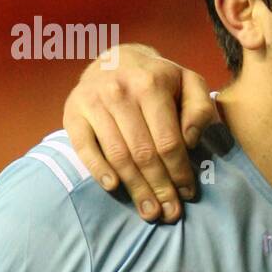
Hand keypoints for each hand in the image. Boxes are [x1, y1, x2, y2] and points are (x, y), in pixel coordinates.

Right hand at [62, 45, 217, 222]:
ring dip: (135, 188)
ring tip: (149, 211)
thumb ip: (199, 109)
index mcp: (151, 85)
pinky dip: (98, 169)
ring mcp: (93, 102)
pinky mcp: (72, 112)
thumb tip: (189, 141)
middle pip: (143, 153)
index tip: (188, 193)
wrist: (116, 59)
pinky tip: (114, 188)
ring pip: (118, 155)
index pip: (168, 140)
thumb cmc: (159, 78)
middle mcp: (120, 92)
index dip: (179, 171)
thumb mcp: (189, 83)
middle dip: (159, 187)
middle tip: (170, 212)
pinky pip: (84, 148)